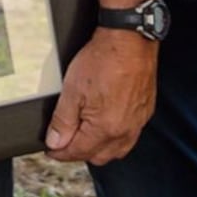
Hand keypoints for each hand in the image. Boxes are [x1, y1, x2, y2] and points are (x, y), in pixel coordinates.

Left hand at [44, 27, 156, 164]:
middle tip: (64, 142)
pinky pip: (130, 136)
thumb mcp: (72, 90)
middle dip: (79, 153)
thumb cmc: (104, 59)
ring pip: (117, 149)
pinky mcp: (145, 111)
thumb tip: (56, 142)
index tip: (51, 150)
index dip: (60, 153)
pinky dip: (115, 137)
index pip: (78, 152)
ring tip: (83, 136)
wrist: (129, 40)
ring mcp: (138, 121)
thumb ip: (62, 121)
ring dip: (98, 148)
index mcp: (106, 128)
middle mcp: (125, 130)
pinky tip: (105, 126)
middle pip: (99, 156)